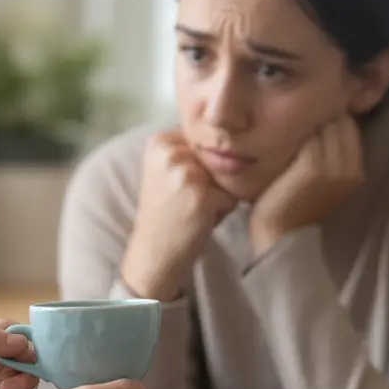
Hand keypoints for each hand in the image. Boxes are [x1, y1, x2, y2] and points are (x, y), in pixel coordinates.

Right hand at [121, 130, 236, 300]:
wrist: (154, 252)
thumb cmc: (167, 212)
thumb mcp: (167, 172)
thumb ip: (189, 151)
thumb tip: (233, 136)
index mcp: (159, 142)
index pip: (203, 142)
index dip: (201, 165)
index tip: (181, 186)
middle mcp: (170, 152)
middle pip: (216, 158)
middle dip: (211, 180)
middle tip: (187, 200)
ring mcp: (185, 173)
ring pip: (226, 176)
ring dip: (219, 194)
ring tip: (195, 209)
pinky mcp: (201, 194)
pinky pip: (231, 196)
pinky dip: (223, 210)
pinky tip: (201, 219)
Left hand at [249, 115, 363, 254]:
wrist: (279, 236)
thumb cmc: (291, 207)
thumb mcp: (319, 180)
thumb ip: (326, 154)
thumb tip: (318, 122)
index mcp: (356, 171)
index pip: (349, 126)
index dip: (330, 115)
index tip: (308, 113)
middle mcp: (350, 167)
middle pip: (339, 121)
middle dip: (319, 113)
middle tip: (295, 112)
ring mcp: (333, 166)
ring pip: (324, 123)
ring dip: (304, 118)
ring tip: (286, 120)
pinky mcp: (313, 165)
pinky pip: (308, 133)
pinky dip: (292, 129)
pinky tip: (277, 132)